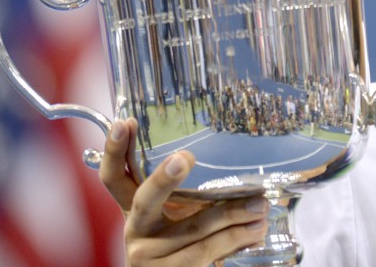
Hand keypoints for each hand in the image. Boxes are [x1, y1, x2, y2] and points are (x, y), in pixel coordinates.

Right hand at [99, 118, 269, 265]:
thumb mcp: (176, 217)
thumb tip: (240, 174)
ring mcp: (148, 255)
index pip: (114, 177)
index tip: (124, 122)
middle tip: (185, 157)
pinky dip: (236, 237)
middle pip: (145, 200)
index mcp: (133, 209)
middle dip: (164, 178)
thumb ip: (191, 195)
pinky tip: (256, 230)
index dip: (114, 151)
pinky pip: (207, 250)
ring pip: (194, 227)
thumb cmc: (178, 244)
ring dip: (233, 213)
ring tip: (261, 204)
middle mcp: (135, 230)